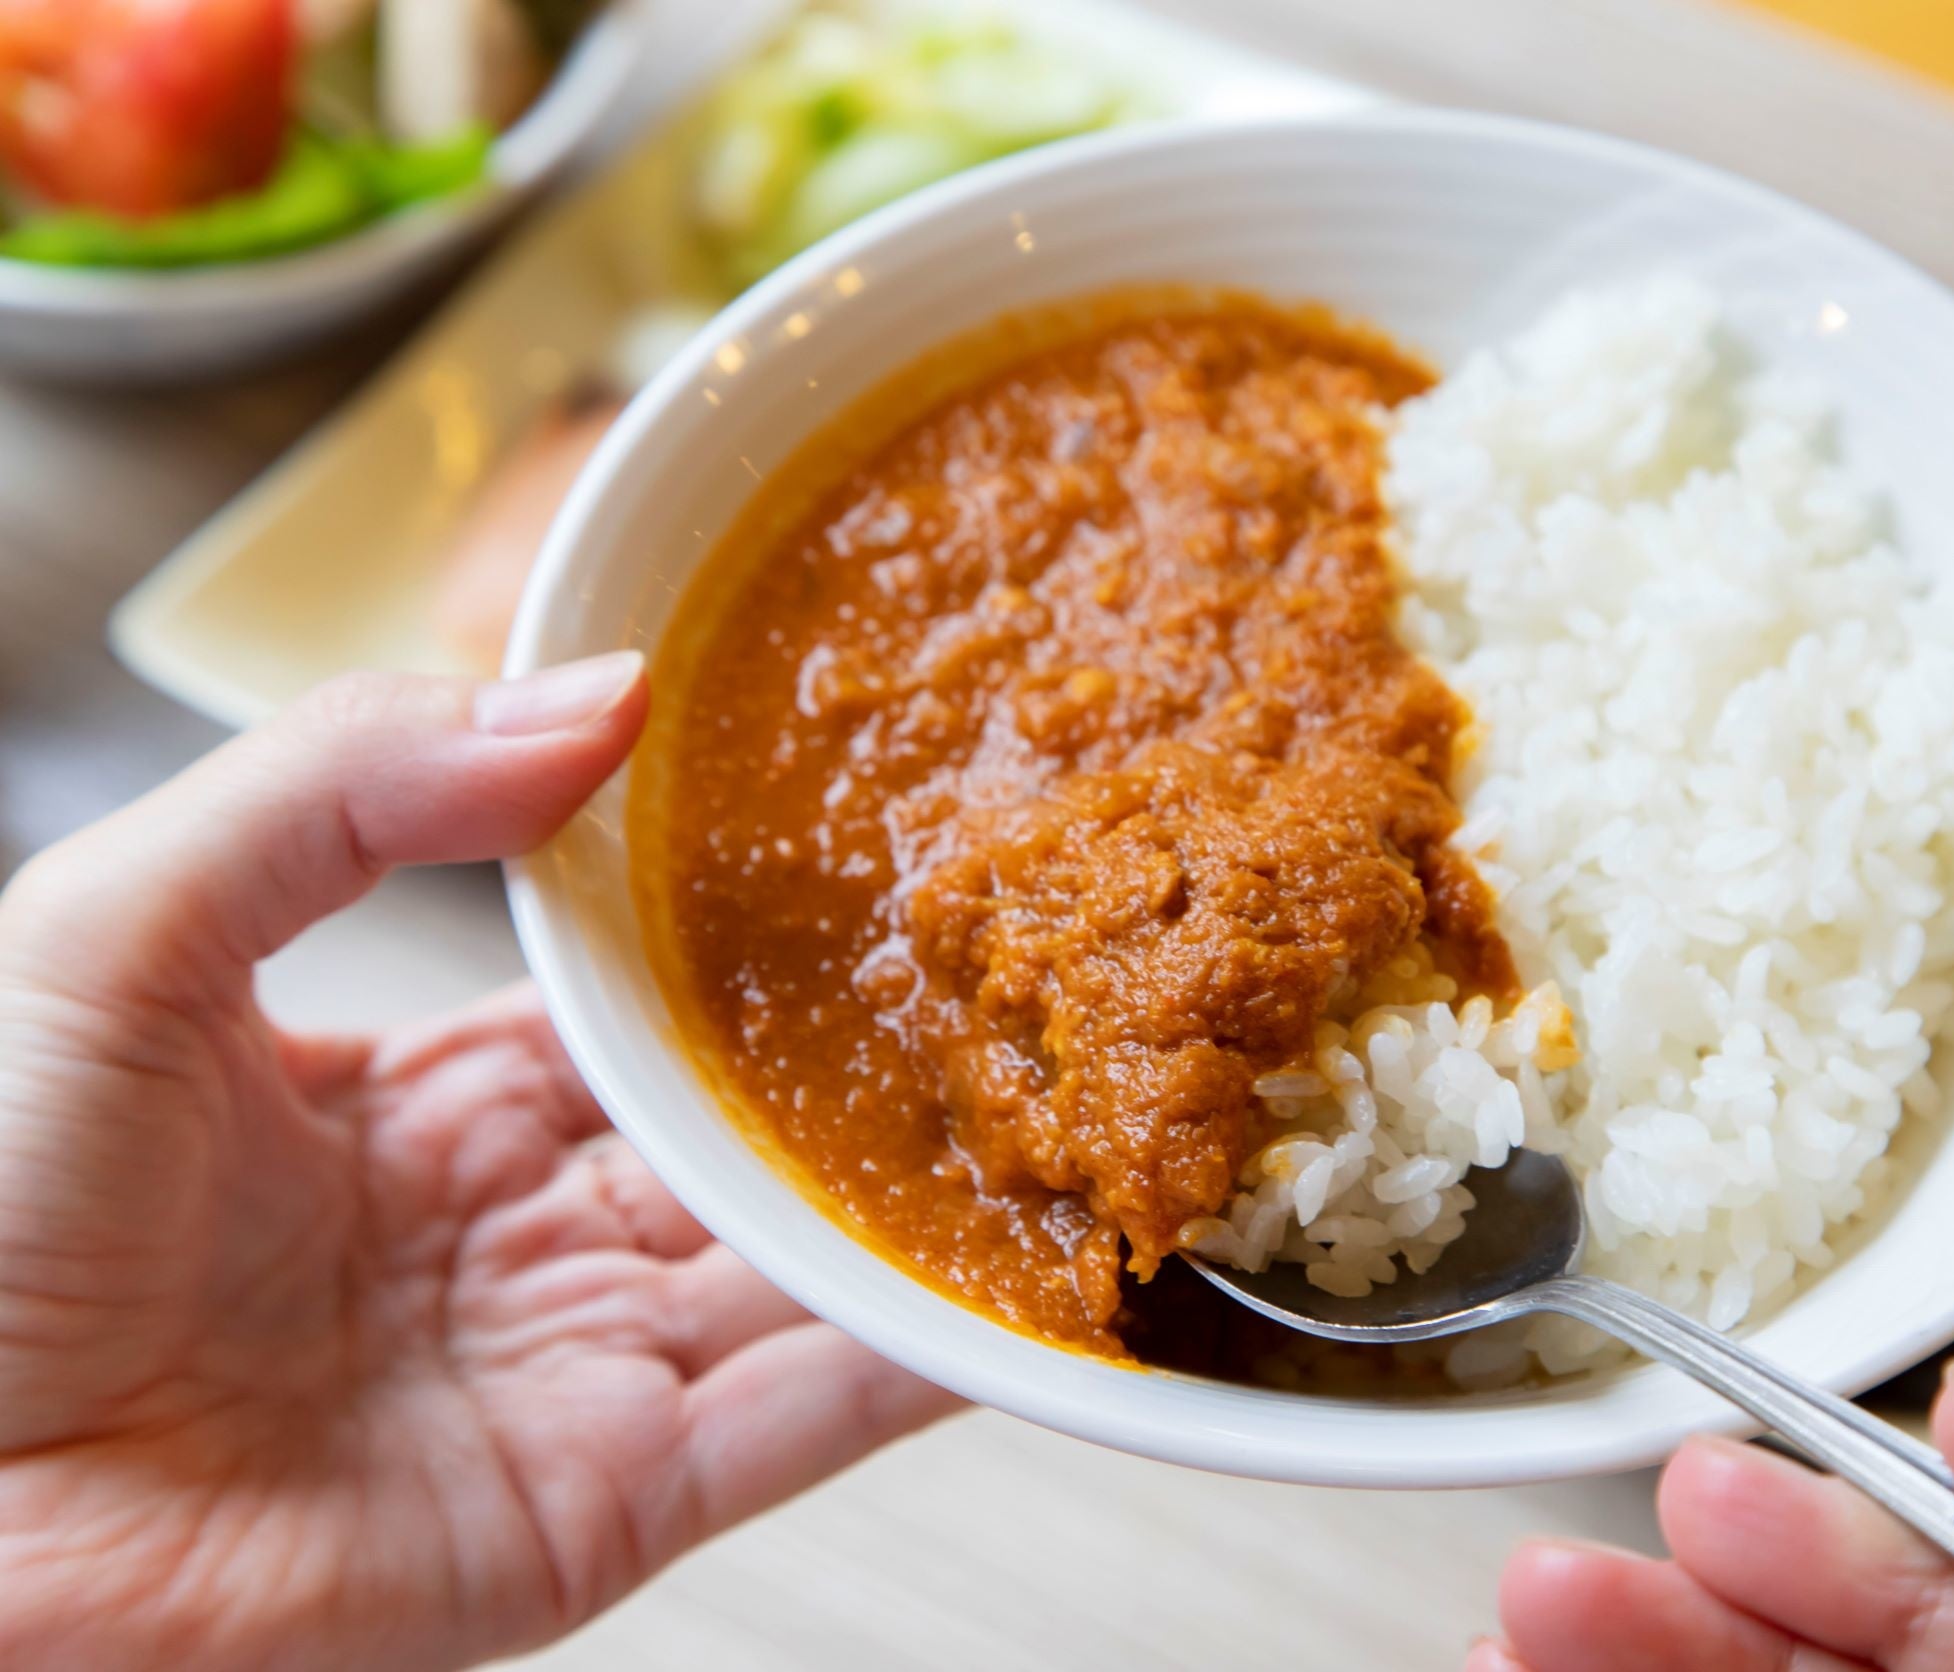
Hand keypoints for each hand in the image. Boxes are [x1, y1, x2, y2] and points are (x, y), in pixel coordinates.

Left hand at [0, 658, 954, 1671]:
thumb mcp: (121, 932)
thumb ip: (348, 787)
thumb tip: (596, 690)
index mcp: (408, 1114)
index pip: (629, 1010)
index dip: (746, 934)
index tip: (875, 837)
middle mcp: (507, 1245)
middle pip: (740, 1139)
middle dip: (872, 1061)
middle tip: (1029, 952)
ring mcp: (563, 1380)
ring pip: (797, 1271)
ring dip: (932, 1195)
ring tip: (1083, 1096)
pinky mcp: (595, 1511)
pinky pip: (796, 1419)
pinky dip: (920, 1353)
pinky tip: (1031, 1274)